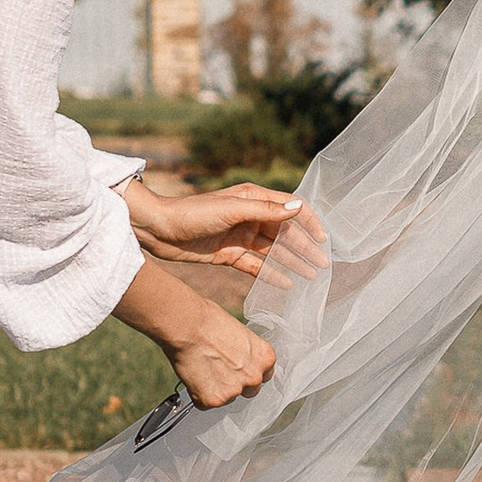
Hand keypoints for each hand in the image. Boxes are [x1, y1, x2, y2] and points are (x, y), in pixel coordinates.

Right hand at [113, 257, 277, 406]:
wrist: (188, 325)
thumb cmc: (210, 321)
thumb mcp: (241, 335)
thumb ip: (246, 354)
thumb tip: (238, 362)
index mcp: (265, 358)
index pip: (264, 375)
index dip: (248, 372)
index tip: (237, 369)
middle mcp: (254, 377)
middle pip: (249, 391)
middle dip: (235, 384)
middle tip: (217, 370)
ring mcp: (234, 391)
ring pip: (226, 398)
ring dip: (216, 389)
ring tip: (202, 368)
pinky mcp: (213, 400)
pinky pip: (205, 403)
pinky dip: (198, 394)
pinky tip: (193, 375)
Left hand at [123, 175, 325, 285]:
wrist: (157, 229)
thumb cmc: (193, 213)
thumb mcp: (232, 209)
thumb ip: (266, 211)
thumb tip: (298, 207)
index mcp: (253, 197)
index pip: (290, 208)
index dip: (309, 222)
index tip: (324, 240)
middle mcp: (249, 215)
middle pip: (284, 232)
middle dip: (304, 248)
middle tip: (322, 265)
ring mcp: (240, 235)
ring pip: (272, 251)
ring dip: (291, 262)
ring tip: (310, 277)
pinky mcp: (228, 254)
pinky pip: (255, 265)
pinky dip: (270, 274)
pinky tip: (286, 284)